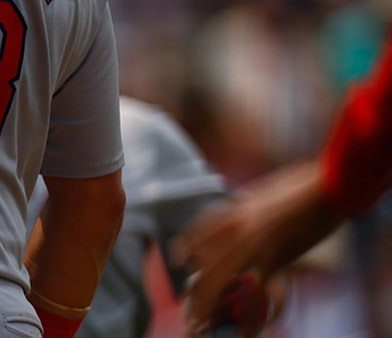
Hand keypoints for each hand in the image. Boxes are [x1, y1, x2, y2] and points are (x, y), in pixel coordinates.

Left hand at [175, 161, 333, 330]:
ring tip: (200, 323)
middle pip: (205, 261)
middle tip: (188, 305)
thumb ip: (254, 207)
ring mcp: (254, 244)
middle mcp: (237, 228)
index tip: (180, 259)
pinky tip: (243, 332)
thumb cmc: (303, 184)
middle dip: (197, 288)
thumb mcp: (266, 192)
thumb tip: (253, 213)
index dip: (187, 246)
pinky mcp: (276, 259)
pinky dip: (250, 316)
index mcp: (235, 209)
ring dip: (209, 303)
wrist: (327, 186)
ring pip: (220, 278)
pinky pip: (257, 293)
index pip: (200, 230)